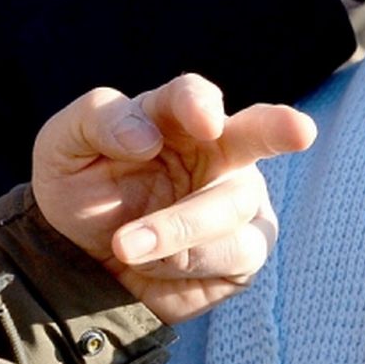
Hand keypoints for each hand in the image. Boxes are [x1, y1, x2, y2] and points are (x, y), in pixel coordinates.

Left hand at [31, 75, 315, 323]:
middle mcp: (221, 152)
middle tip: (301, 130)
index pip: (194, 96)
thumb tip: (146, 137)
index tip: (203, 121)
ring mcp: (239, 203)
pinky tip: (152, 266)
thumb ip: (98, 121)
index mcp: (177, 117)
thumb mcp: (63, 146)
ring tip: (126, 246)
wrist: (80, 261)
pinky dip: (185, 264)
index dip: (200, 104)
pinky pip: (234, 256)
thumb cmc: (81, 188)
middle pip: (260, 133)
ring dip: (179, 230)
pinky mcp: (243, 255)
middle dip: (281, 129)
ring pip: (234, 208)